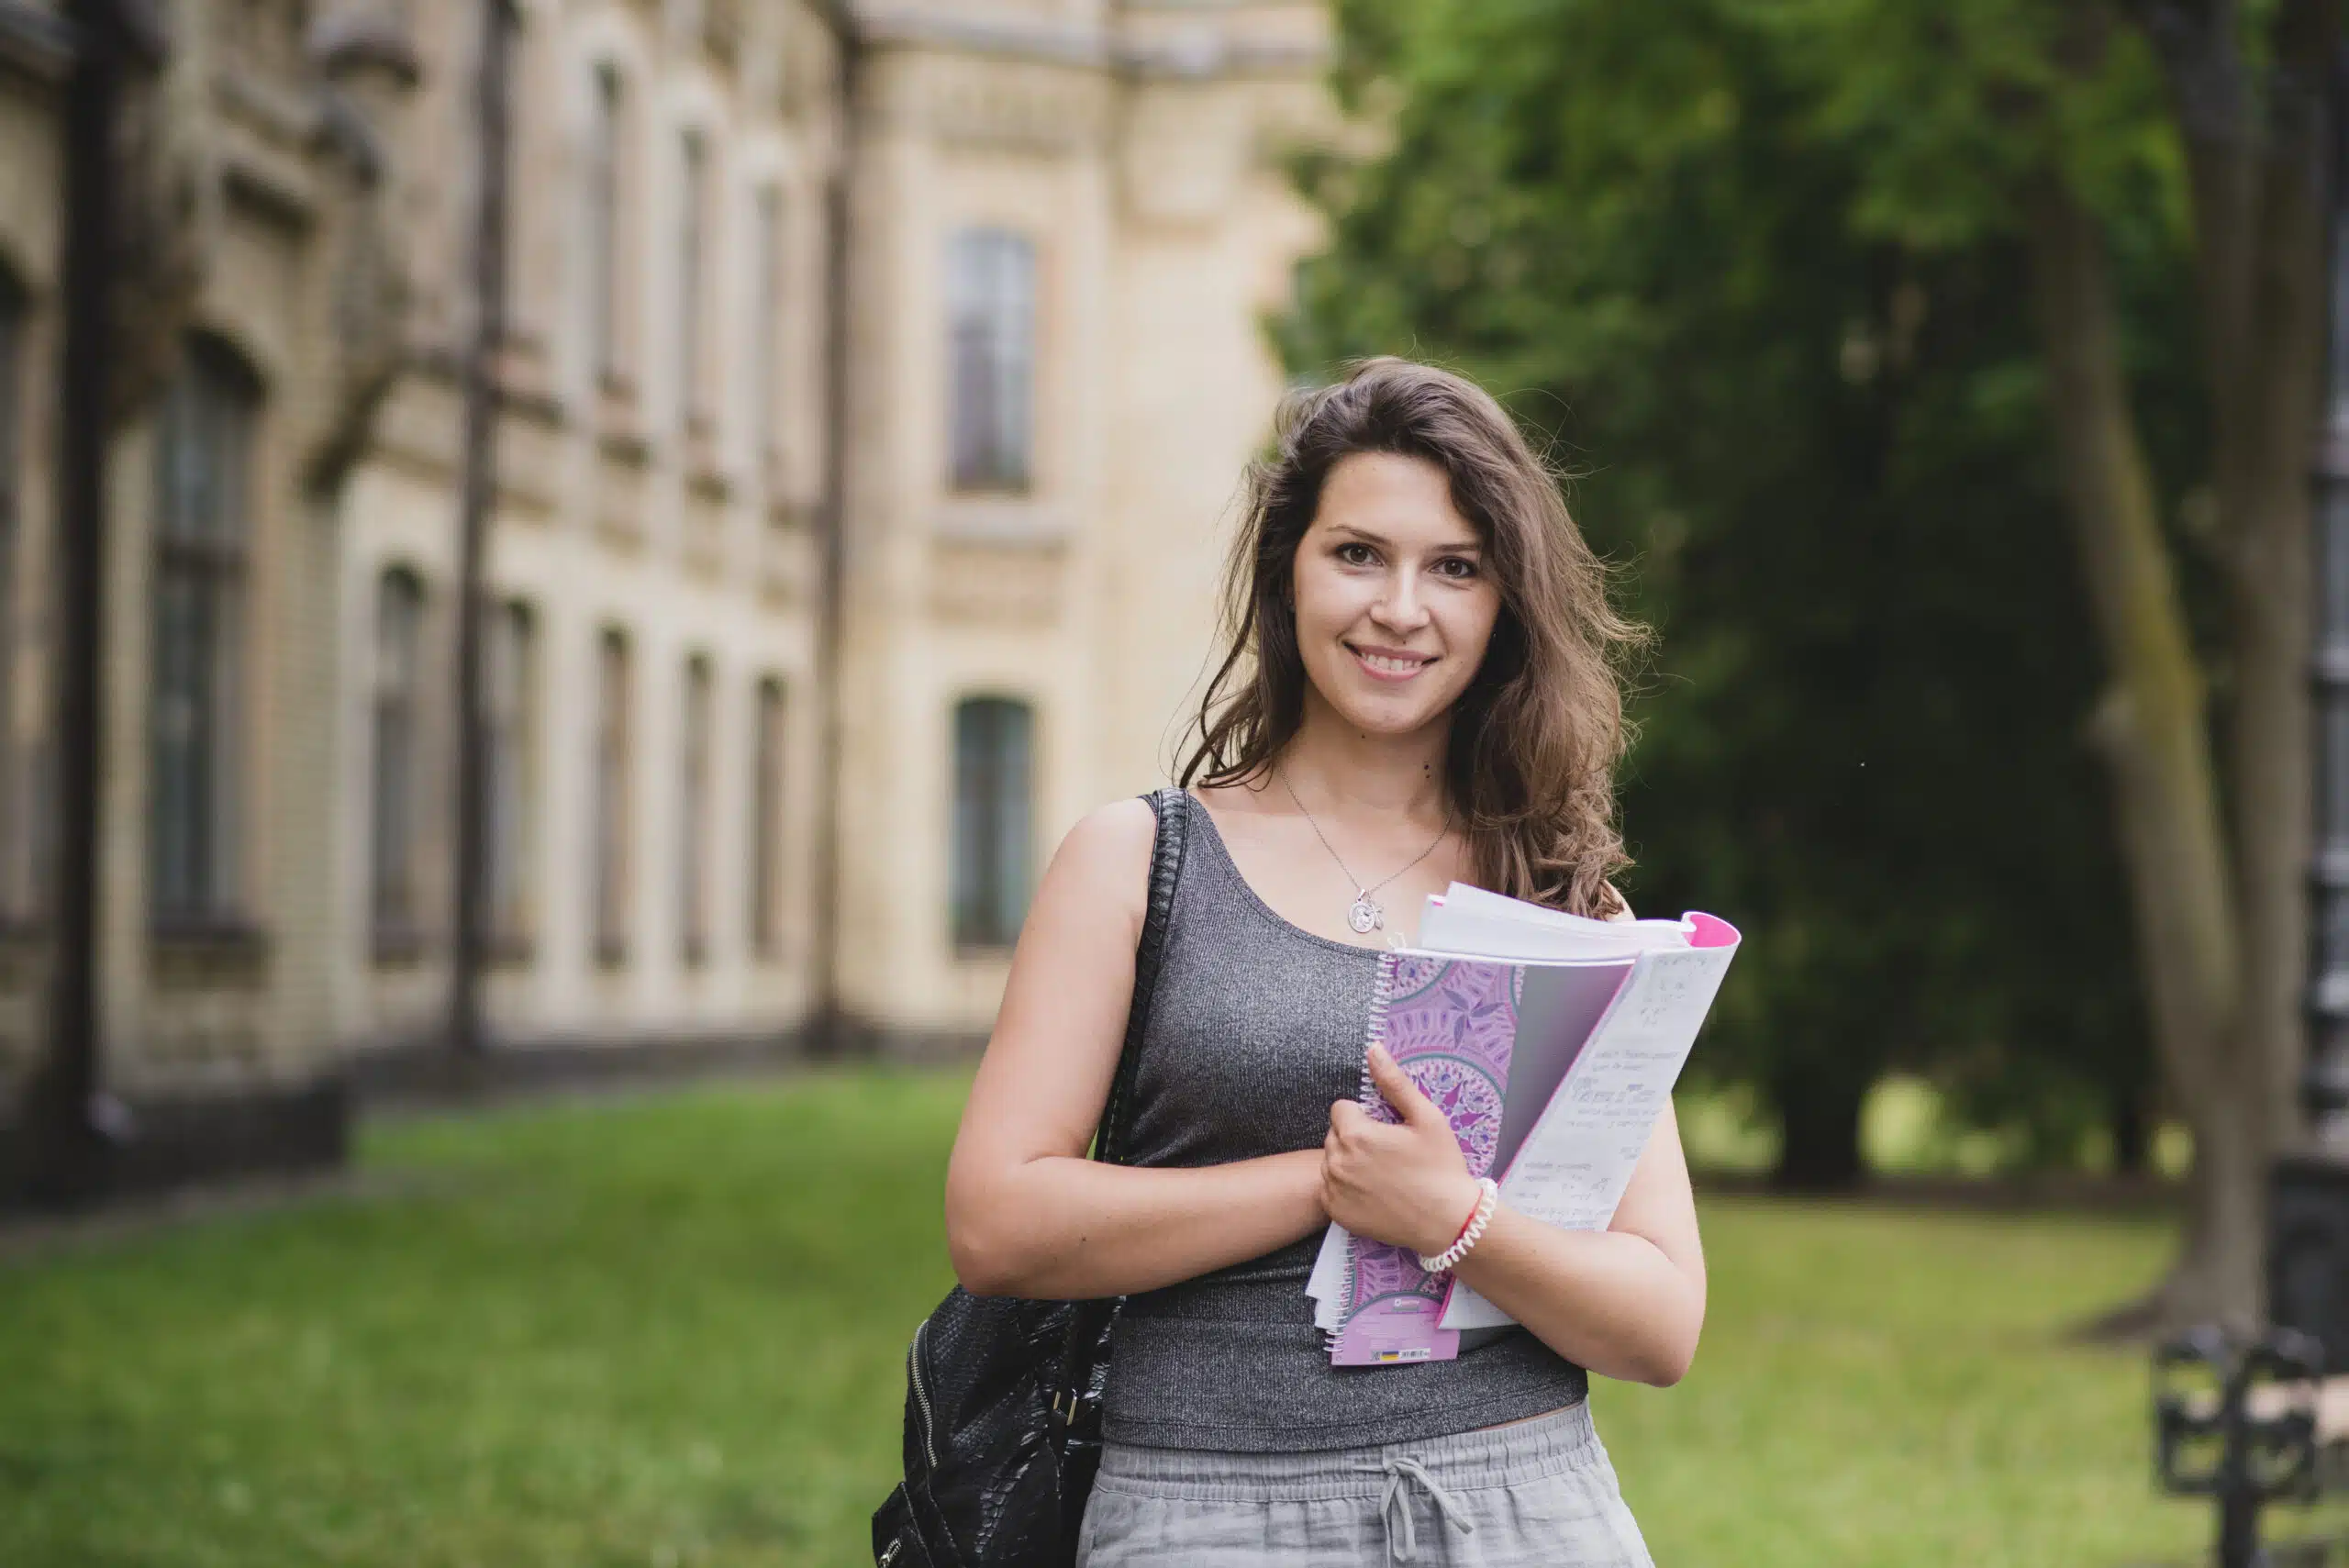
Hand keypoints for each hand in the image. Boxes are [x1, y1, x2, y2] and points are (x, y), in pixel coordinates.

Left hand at [1321, 1044, 1482, 1257]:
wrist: (1449, 1221)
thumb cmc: (1441, 1167)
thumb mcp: (1427, 1118)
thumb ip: (1395, 1082)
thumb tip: (1373, 1048)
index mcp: (1356, 1134)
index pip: (1341, 1109)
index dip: (1364, 1117)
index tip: (1386, 1132)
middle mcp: (1337, 1162)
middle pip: (1335, 1135)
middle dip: (1355, 1138)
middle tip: (1387, 1154)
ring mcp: (1335, 1190)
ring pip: (1331, 1161)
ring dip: (1348, 1162)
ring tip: (1382, 1174)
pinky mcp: (1337, 1213)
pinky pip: (1330, 1189)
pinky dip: (1345, 1189)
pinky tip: (1373, 1193)